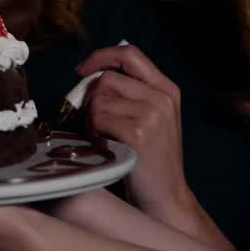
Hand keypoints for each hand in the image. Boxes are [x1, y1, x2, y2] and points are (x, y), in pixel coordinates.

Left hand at [78, 45, 195, 224]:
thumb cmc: (148, 158)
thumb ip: (128, 93)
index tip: (82, 69)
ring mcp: (153, 114)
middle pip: (106, 78)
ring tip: (107, 139)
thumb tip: (88, 74)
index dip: (101, 56)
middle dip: (92, 100)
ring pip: (98, 99)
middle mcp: (162, 97)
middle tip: (98, 124)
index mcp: (166, 89)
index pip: (129, 53)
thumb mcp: (149, 118)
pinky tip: (108, 147)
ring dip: (92, 120)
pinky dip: (94, 133)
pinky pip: (98, 119)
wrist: (165, 197)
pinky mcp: (139, 132)